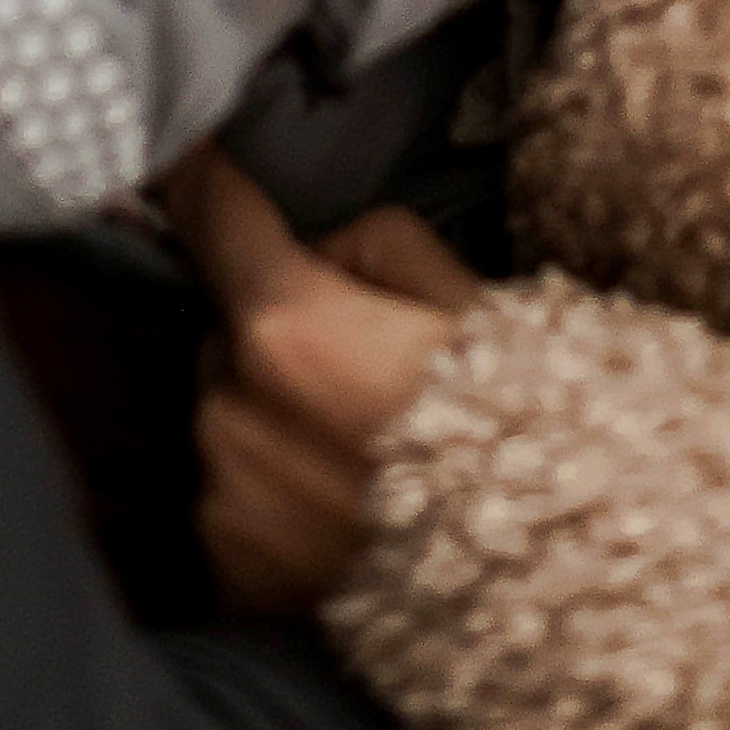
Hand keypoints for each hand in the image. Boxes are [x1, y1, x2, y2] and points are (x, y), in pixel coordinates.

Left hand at [166, 146, 478, 617]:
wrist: (548, 571)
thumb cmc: (512, 420)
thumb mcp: (454, 289)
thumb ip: (364, 245)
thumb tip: (316, 252)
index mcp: (286, 325)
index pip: (211, 218)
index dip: (194, 175)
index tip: (181, 152)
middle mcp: (232, 413)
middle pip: (227, 337)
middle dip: (273, 339)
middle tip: (363, 373)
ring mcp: (226, 503)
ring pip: (228, 423)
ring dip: (271, 424)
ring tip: (366, 459)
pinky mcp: (233, 576)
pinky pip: (232, 504)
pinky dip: (273, 500)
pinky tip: (344, 516)